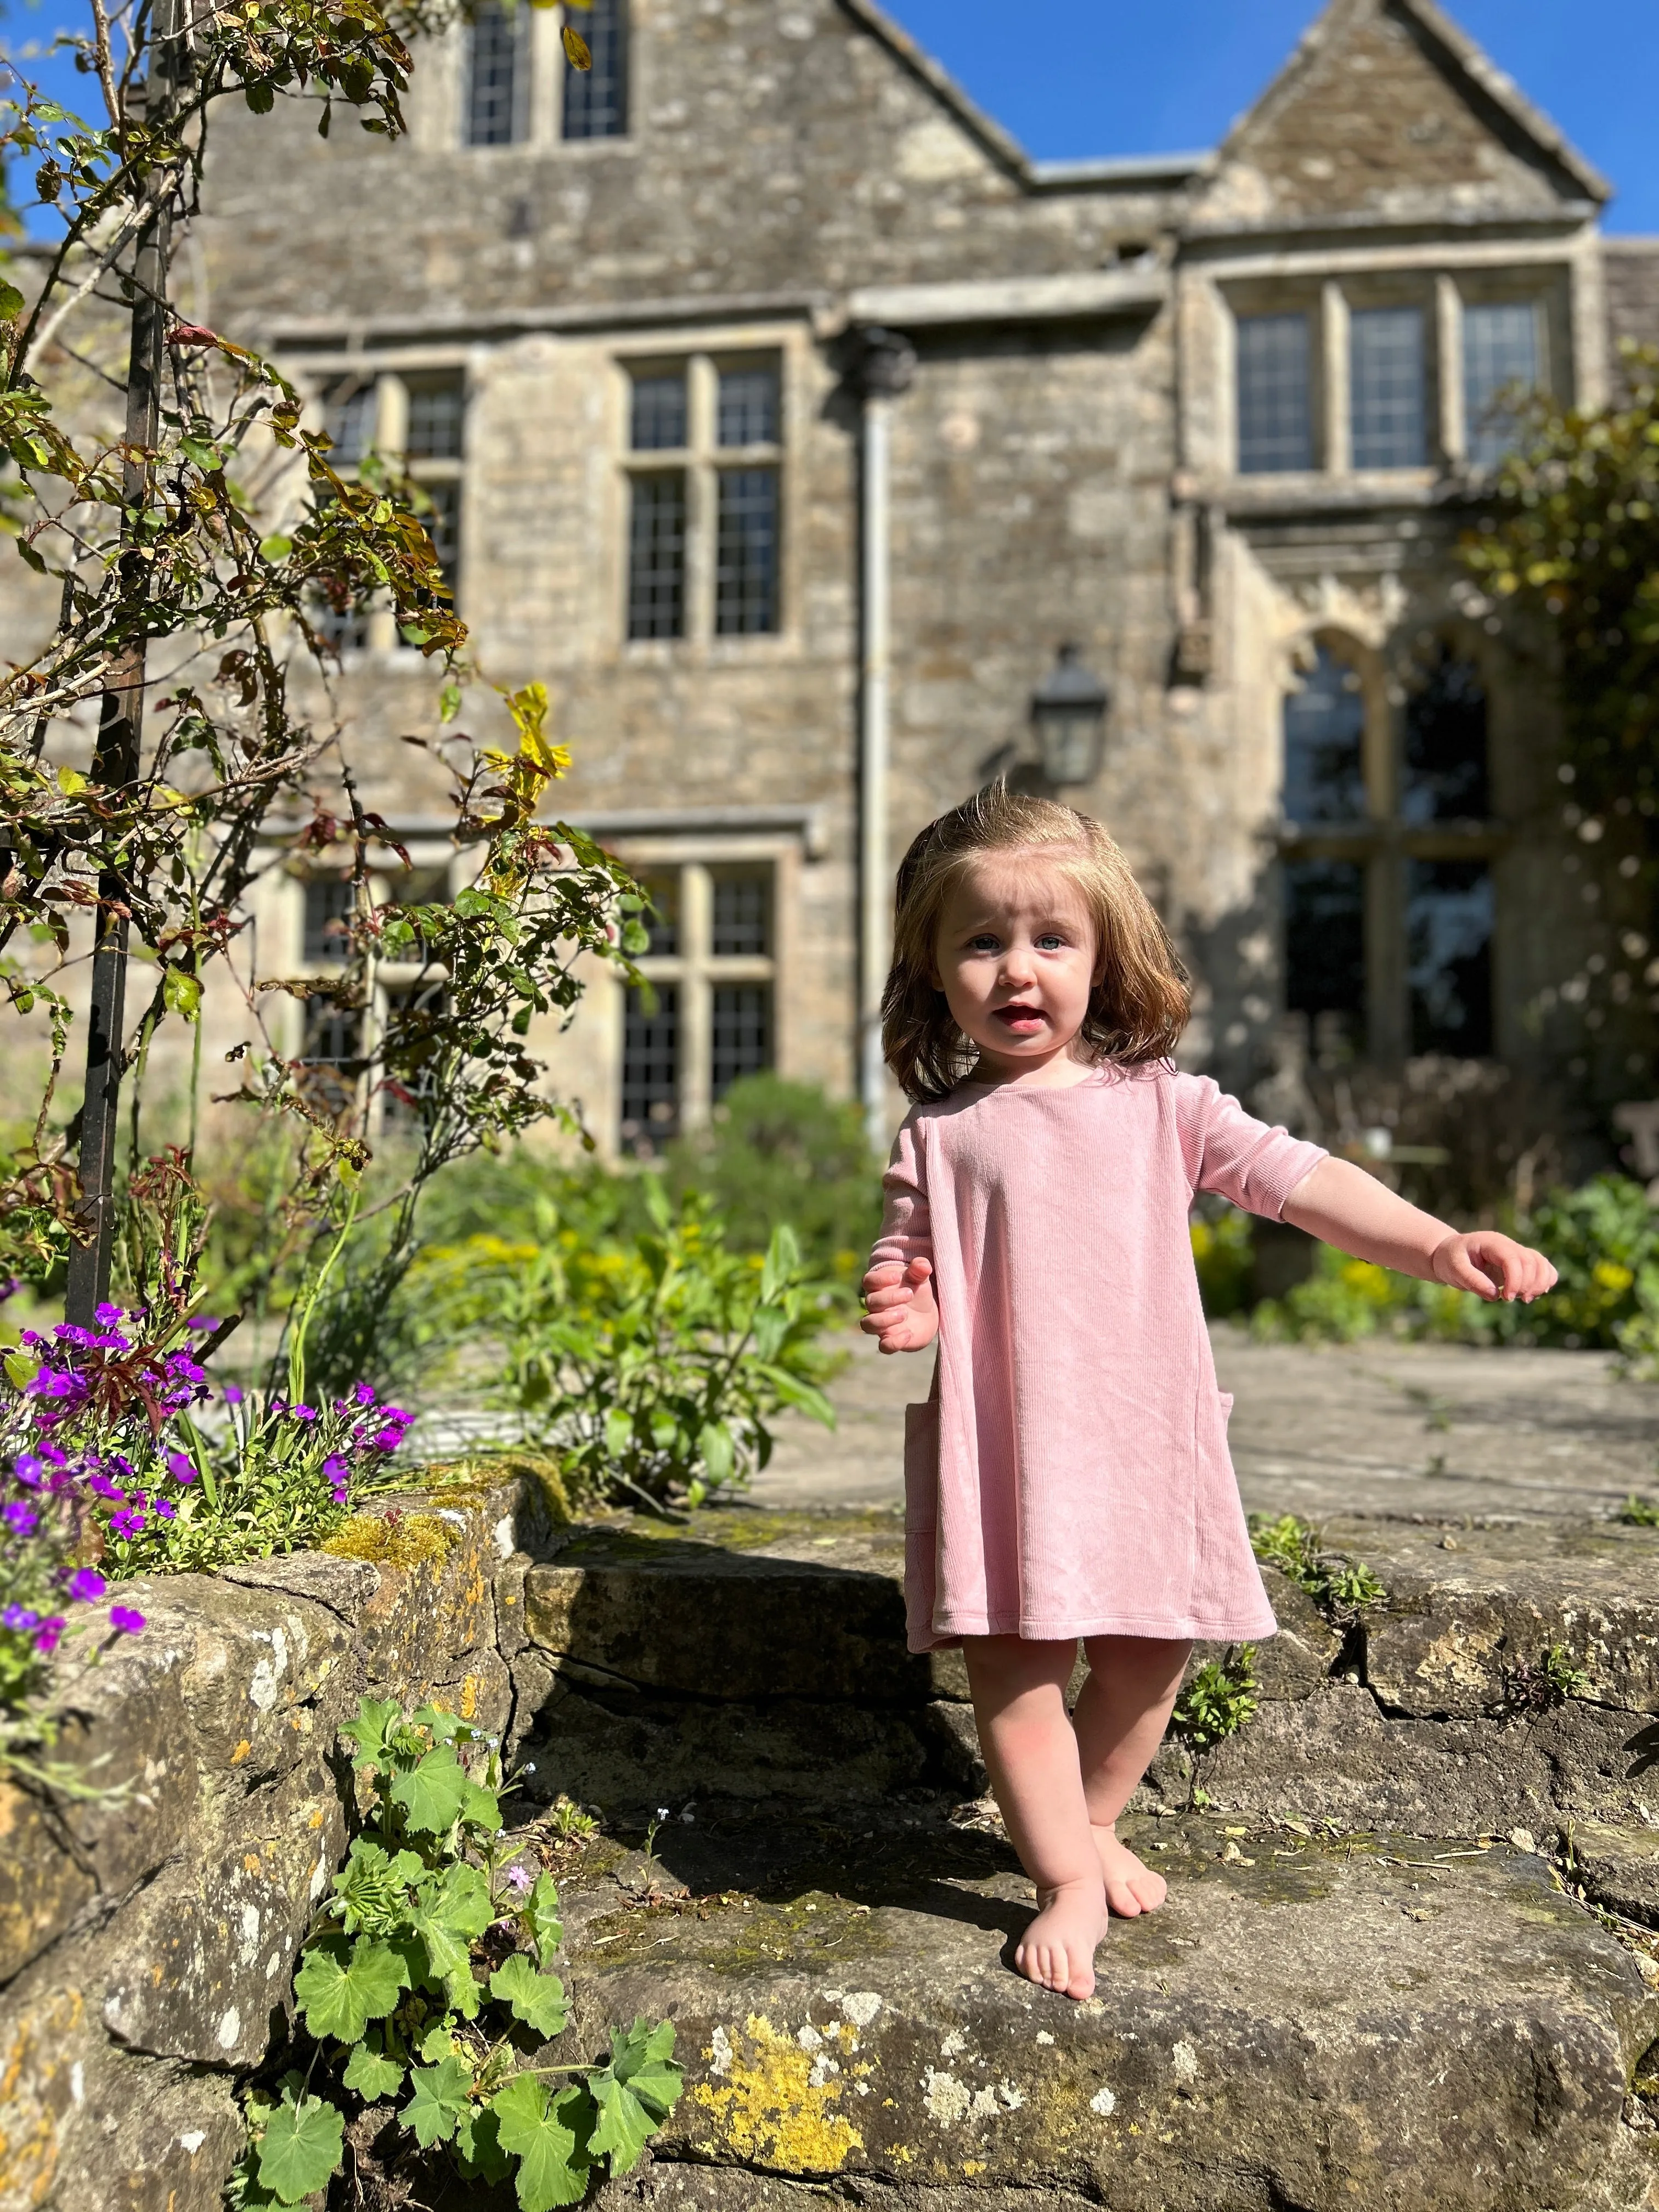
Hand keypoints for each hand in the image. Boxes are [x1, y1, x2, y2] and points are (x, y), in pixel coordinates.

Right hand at [859, 1257, 938, 1353]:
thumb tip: (923, 1264)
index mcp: (879, 1287)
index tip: (898, 1277)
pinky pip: (884, 1346)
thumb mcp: (920, 1279)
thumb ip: (919, 1270)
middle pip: (870, 1302)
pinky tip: (909, 1333)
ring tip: (904, 1314)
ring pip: (868, 1324)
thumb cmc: (917, 1292)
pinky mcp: (890, 1340)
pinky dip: (894, 1342)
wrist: (927, 1314)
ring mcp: (881, 1325)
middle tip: (909, 1294)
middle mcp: (876, 1307)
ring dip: (884, 1320)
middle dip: (889, 1298)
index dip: (880, 1279)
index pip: (869, 1281)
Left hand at [1430, 1231, 1557, 1303]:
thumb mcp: (1453, 1269)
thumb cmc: (1450, 1260)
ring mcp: (1516, 1253)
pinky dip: (1545, 1281)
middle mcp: (1508, 1245)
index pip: (1513, 1258)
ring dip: (1539, 1284)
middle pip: (1531, 1261)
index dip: (1515, 1279)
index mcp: (1492, 1243)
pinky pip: (1543, 1268)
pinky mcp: (1520, 1264)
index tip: (1507, 1298)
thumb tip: (1495, 1296)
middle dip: (1527, 1284)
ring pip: (1541, 1263)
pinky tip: (1534, 1294)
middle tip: (1510, 1300)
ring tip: (1525, 1299)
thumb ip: (1472, 1280)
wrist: (1449, 1254)